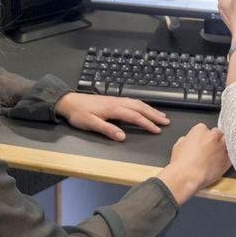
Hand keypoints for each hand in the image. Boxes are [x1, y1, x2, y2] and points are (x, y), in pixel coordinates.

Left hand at [55, 92, 169, 140]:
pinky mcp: (113, 100)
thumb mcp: (91, 124)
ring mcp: (116, 99)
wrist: (69, 101)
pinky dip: (142, 105)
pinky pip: (132, 101)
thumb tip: (122, 136)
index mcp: (113, 108)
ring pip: (137, 103)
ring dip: (150, 109)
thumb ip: (107, 130)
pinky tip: (145, 108)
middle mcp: (117, 102)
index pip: (134, 116)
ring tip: (161, 115)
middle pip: (140, 108)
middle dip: (154, 115)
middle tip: (166, 122)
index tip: (157, 130)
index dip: (147, 124)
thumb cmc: (79, 114)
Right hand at [156, 123, 230, 204]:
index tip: (201, 141)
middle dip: (215, 138)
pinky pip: (232, 155)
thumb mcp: (178, 145)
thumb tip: (190, 141)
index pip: (205, 128)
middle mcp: (213, 136)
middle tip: (210, 146)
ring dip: (224, 146)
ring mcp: (222, 148)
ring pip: (228, 142)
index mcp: (200, 130)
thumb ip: (187, 139)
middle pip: (218, 133)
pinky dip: (229, 156)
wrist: (187, 176)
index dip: (203, 136)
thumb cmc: (181, 162)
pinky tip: (223, 160)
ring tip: (218, 152)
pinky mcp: (227, 160)